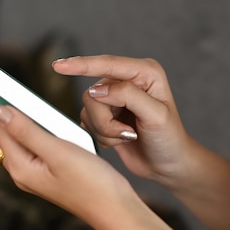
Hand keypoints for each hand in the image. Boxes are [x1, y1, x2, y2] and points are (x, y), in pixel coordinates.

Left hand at [0, 93, 135, 220]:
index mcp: (20, 167)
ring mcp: (32, 173)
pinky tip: (33, 117)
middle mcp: (21, 171)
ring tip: (2, 94)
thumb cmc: (92, 183)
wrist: (115, 209)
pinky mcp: (44, 171)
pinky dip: (22, 127)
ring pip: (9, 139)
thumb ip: (26, 130)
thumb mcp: (59, 151)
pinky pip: (25, 144)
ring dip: (5, 117)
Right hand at [53, 55, 195, 185]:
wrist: (169, 165)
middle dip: (106, 120)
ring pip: (87, 110)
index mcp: (144, 72)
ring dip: (105, 130)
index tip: (59, 66)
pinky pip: (87, 123)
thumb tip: (97, 89)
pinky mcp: (105, 115)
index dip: (81, 65)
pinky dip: (102, 136)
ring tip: (127, 136)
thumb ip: (127, 96)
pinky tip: (121, 139)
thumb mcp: (156, 115)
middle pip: (93, 94)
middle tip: (127, 132)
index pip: (107, 64)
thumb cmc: (170, 139)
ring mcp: (115, 99)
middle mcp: (127, 81)